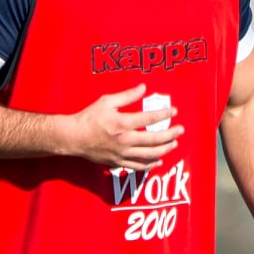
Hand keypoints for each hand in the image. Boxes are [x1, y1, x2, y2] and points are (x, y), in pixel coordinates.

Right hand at [66, 83, 182, 170]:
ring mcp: (121, 154)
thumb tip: (143, 87)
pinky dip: (149, 164)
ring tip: (173, 144)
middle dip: (170, 135)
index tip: (174, 111)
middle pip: (154, 140)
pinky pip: (137, 166)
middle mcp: (124, 140)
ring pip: (149, 155)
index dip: (164, 114)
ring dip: (164, 150)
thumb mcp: (107, 101)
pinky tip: (158, 161)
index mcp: (122, 123)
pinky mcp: (117, 162)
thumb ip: (127, 96)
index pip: (149, 119)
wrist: (73, 138)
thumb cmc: (89, 118)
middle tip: (180, 130)